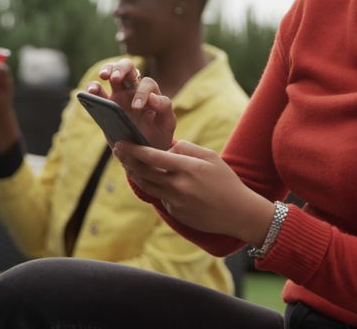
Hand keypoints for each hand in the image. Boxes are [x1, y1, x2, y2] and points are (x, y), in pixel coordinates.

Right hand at [90, 59, 174, 149]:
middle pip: (128, 67)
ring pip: (112, 72)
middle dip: (121, 68)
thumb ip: (165, 108)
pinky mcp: (106, 105)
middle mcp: (134, 90)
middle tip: (116, 78)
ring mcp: (119, 96)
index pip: (146, 84)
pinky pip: (97, 91)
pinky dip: (93, 88)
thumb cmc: (158, 135)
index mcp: (151, 93)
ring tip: (103, 77)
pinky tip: (90, 93)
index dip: (141, 92)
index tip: (136, 108)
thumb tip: (152, 97)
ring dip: (107, 70)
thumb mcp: (167, 123)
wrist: (143, 151)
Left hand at [113, 140, 275, 245]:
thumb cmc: (226, 181)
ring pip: (146, 186)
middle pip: (143, 172)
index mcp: (187, 168)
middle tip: (118, 150)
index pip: (153, 157)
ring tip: (129, 164)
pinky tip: (152, 180)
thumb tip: (167, 148)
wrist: (238, 213)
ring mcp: (176, 202)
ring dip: (135, 174)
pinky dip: (155, 187)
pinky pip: (160, 197)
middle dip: (127, 160)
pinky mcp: (175, 213)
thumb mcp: (210, 157)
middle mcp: (178, 186)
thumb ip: (186, 148)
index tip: (121, 142)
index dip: (134, 149)